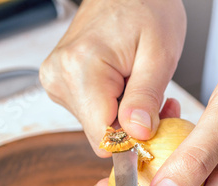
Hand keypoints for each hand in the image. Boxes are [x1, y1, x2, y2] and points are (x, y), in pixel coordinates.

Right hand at [40, 0, 185, 156]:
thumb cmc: (146, 8)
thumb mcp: (159, 54)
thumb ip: (146, 98)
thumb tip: (136, 136)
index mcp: (81, 69)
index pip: (103, 138)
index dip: (133, 141)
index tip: (156, 126)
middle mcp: (60, 77)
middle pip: (100, 134)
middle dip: (133, 127)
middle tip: (157, 103)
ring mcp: (57, 81)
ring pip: (98, 126)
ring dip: (126, 117)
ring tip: (142, 87)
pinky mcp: (62, 83)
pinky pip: (92, 113)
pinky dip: (115, 108)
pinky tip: (128, 87)